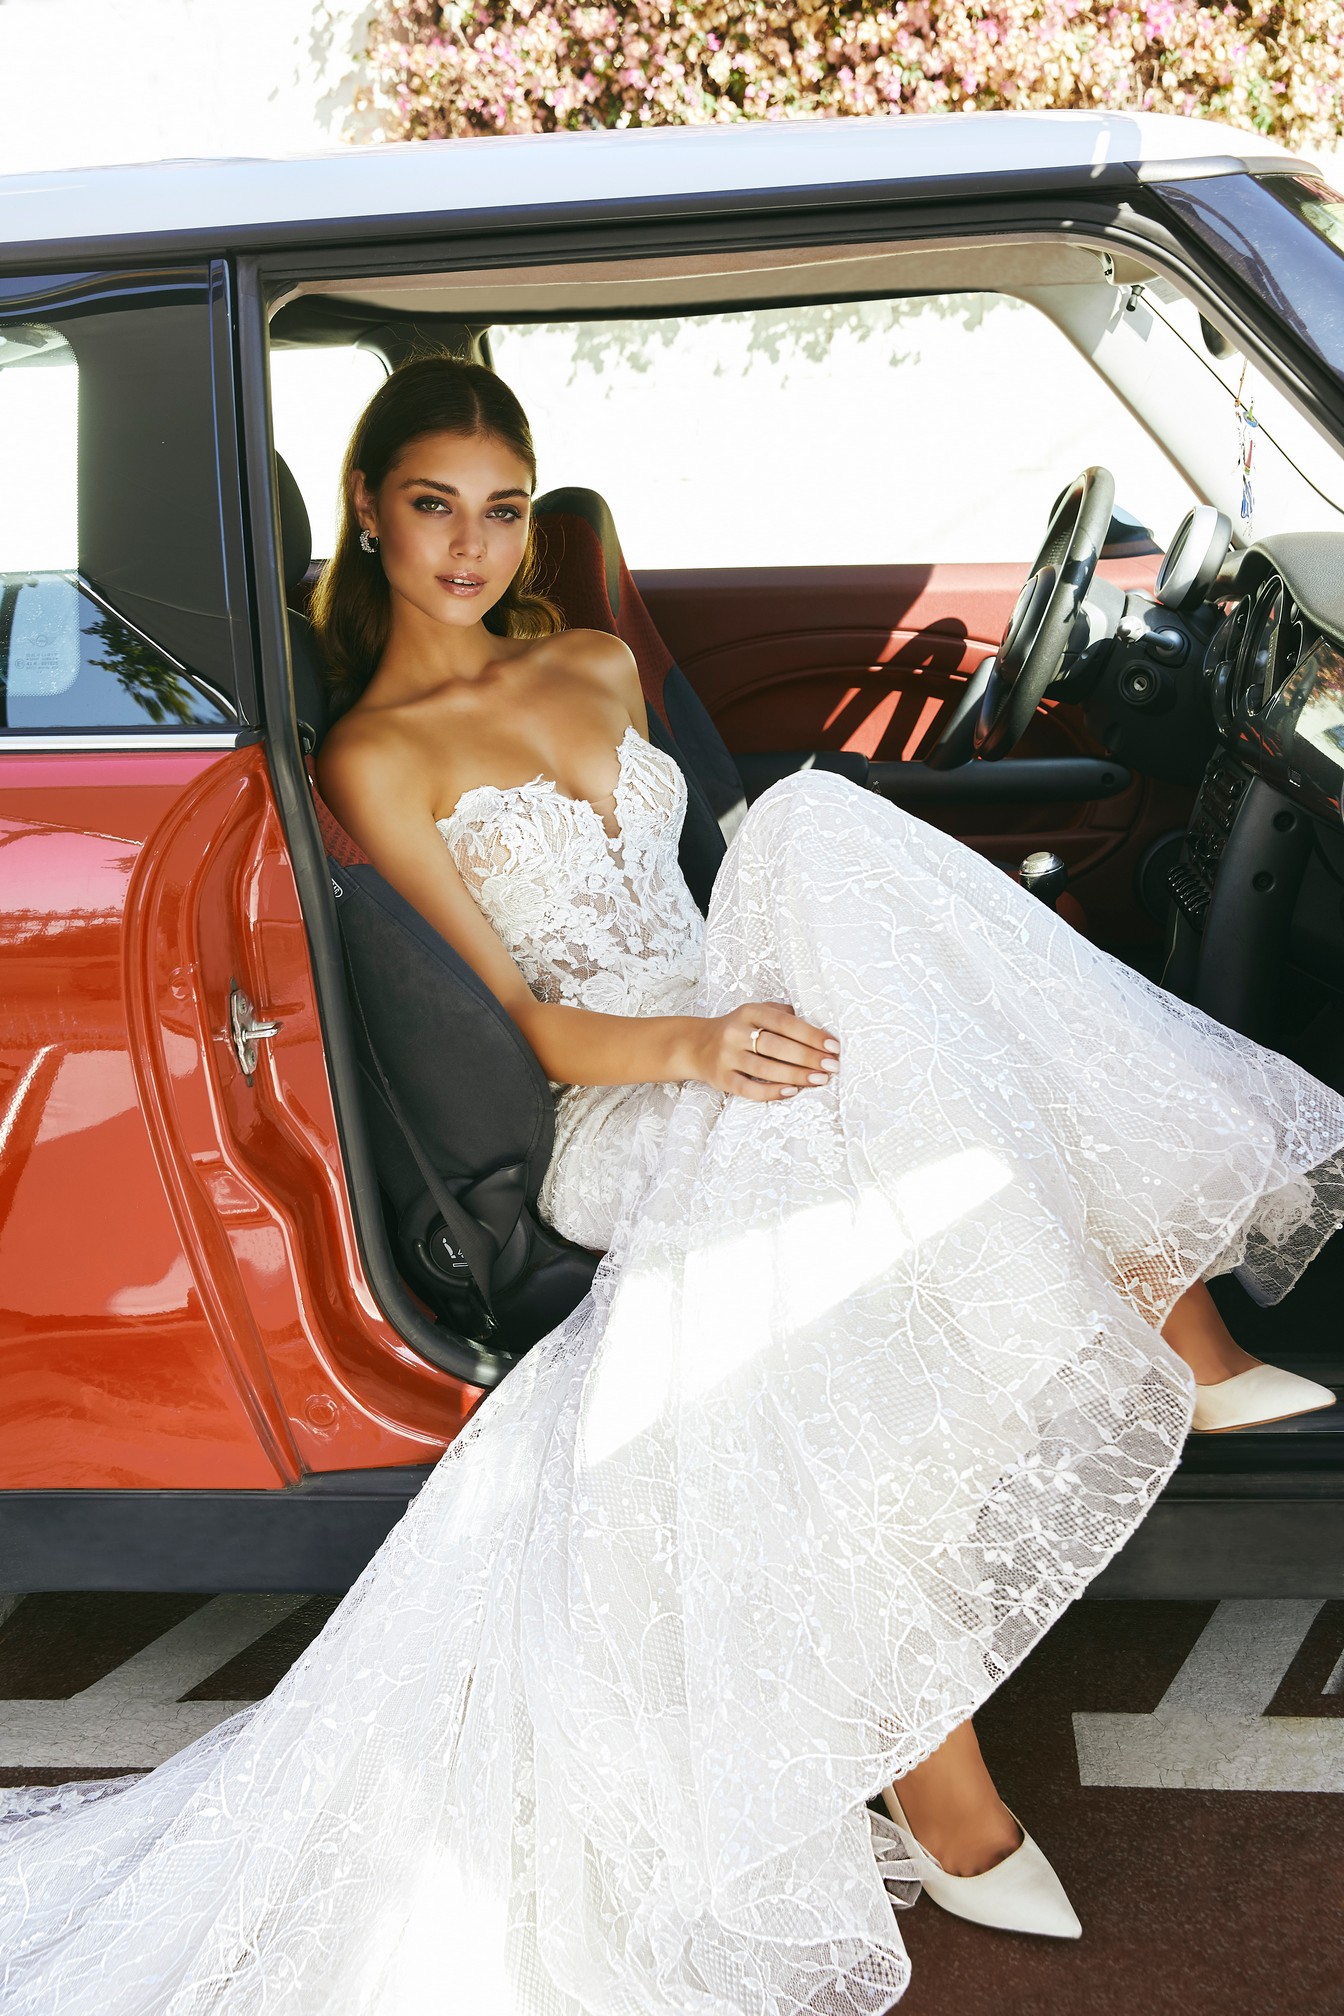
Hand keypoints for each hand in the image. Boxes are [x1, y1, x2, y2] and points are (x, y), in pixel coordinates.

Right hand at [687, 1002, 840, 1101]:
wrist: (696, 1045)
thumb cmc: (738, 1029)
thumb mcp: (757, 1012)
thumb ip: (784, 1015)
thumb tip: (820, 1026)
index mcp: (749, 1012)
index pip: (785, 1023)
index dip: (811, 1035)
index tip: (833, 1046)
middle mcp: (736, 1032)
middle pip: (777, 1046)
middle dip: (808, 1057)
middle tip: (832, 1066)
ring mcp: (727, 1057)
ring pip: (765, 1069)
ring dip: (796, 1075)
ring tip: (820, 1080)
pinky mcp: (722, 1079)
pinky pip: (749, 1089)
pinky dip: (772, 1092)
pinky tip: (792, 1092)